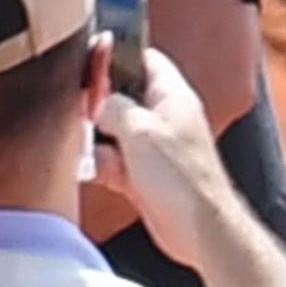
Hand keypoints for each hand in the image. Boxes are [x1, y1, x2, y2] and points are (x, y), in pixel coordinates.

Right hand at [90, 47, 232, 259]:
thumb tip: (96, 100)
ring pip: (112, 132)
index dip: (116, 56)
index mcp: (173, 96)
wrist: (199, 229)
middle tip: (86, 115)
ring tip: (97, 151)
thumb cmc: (183, 178)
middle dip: (99, 106)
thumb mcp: (139, 130)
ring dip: (98, 141)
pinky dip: (102, 167)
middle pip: (122, 97)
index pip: (145, 59)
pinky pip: (112, 162)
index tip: (89, 61)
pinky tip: (98, 173)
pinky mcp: (144, 175)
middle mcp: (165, 118)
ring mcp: (154, 148)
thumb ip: (113, 106)